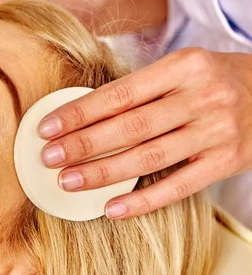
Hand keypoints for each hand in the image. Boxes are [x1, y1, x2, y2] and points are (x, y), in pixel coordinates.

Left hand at [37, 48, 251, 218]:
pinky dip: (143, 200)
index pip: (119, 94)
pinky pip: (179, 186)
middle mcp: (202, 97)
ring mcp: (217, 132)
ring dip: (103, 173)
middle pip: (130, 127)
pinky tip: (111, 208)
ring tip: (68, 182)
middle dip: (83, 145)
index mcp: (184, 66)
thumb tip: (81, 114)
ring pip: (149, 158)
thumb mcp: (182, 69)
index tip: (46, 128)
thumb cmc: (215, 80)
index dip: (79, 113)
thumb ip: (141, 88)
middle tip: (48, 158)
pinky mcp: (227, 162)